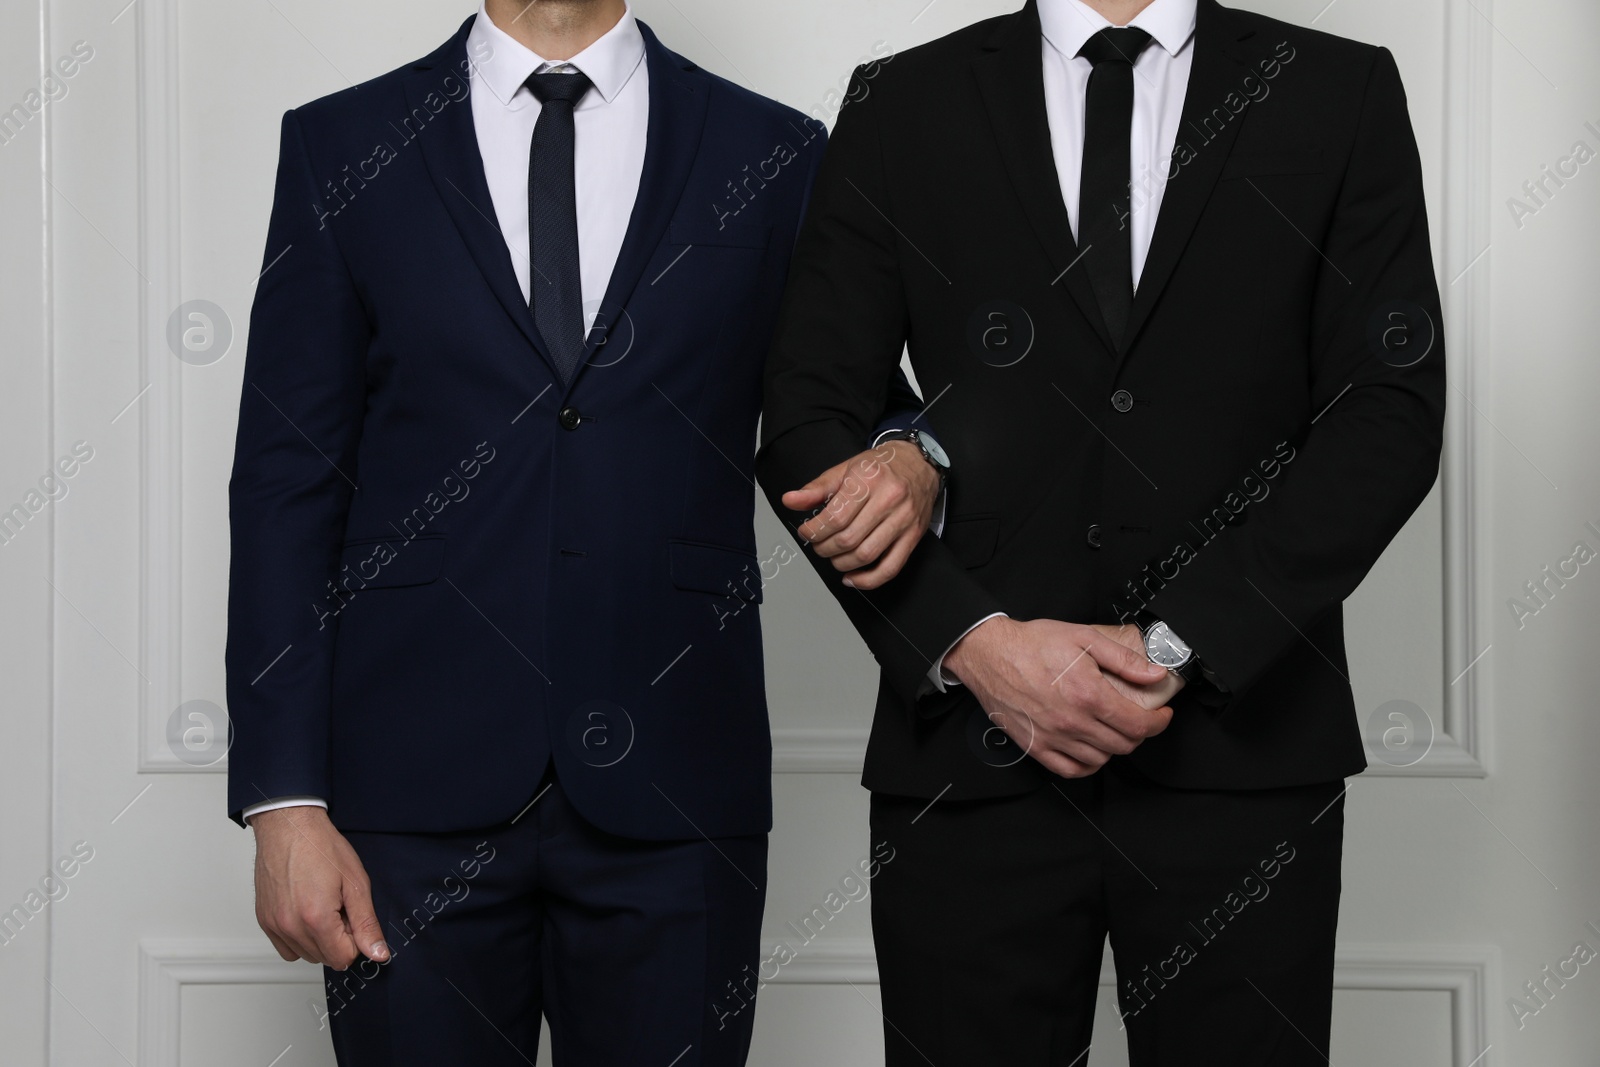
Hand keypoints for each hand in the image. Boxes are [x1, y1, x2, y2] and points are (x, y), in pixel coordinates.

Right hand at [250, 805, 387, 970]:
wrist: (289, 826)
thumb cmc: (320, 847)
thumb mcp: (356, 883)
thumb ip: (367, 923)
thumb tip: (378, 953)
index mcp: (316, 919)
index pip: (343, 959)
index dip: (355, 940)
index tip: (352, 917)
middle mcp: (290, 926)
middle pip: (325, 959)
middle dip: (338, 939)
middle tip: (338, 907)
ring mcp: (274, 925)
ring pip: (305, 956)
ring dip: (319, 940)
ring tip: (322, 907)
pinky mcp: (264, 921)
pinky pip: (286, 948)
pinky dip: (299, 939)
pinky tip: (306, 914)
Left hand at [782, 440, 940, 589]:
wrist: (919, 463)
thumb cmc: (881, 466)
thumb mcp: (845, 469)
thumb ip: (817, 488)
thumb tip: (790, 500)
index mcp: (868, 479)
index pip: (835, 517)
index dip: (814, 531)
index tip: (806, 532)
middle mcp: (889, 499)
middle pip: (848, 539)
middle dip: (825, 548)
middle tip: (818, 545)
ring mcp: (904, 520)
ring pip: (866, 555)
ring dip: (842, 563)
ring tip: (833, 557)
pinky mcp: (913, 536)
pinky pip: (890, 568)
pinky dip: (868, 580)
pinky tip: (852, 578)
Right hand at [943, 617, 1174, 777]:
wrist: (989, 654)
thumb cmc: (1032, 644)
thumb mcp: (1084, 638)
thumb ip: (1123, 659)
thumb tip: (1155, 674)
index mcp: (1088, 694)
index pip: (1138, 724)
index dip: (1159, 723)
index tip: (1162, 715)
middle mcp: (1072, 721)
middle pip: (1124, 745)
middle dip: (1140, 733)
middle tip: (1139, 719)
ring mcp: (1053, 737)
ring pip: (1101, 759)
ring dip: (1115, 747)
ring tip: (1114, 731)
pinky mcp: (1036, 747)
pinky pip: (1071, 770)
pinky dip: (1088, 765)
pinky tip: (1092, 750)